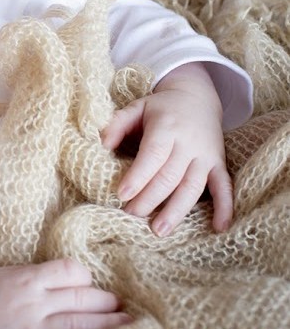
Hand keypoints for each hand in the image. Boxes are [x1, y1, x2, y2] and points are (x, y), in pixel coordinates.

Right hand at [0, 259, 126, 328]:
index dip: (87, 279)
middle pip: (84, 297)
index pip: (73, 271)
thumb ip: (34, 278)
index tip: (90, 288)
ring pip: (79, 325)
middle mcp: (34, 301)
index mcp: (28, 278)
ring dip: (109, 328)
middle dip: (108, 303)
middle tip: (124, 309)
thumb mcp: (5, 276)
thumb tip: (65, 280)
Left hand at [103, 62, 231, 236]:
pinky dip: (225, 207)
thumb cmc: (160, 108)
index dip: (138, 176)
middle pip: (169, 176)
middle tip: (130, 214)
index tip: (122, 195)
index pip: (152, 155)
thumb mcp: (137, 107)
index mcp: (166, 128)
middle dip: (149, 198)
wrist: (197, 97)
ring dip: (176, 210)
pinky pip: (224, 187)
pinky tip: (219, 228)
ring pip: (192, 186)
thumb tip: (103, 144)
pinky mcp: (218, 163)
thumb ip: (118, 123)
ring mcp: (206, 155)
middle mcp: (188, 143)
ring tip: (159, 230)